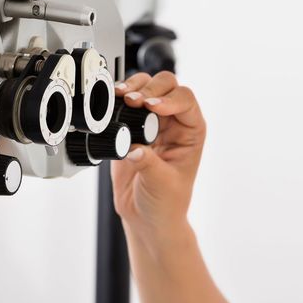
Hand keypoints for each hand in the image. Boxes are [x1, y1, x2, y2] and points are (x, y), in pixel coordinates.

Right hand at [111, 71, 206, 240]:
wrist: (145, 217)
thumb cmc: (165, 203)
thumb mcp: (162, 184)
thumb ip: (148, 164)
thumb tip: (132, 146)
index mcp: (191, 133)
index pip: (185, 101)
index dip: (169, 99)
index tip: (151, 106)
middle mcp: (173, 123)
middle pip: (166, 86)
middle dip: (149, 88)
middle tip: (133, 101)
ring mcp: (150, 123)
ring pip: (145, 88)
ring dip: (132, 87)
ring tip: (121, 96)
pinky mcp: (129, 127)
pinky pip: (124, 103)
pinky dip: (117, 98)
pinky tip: (111, 101)